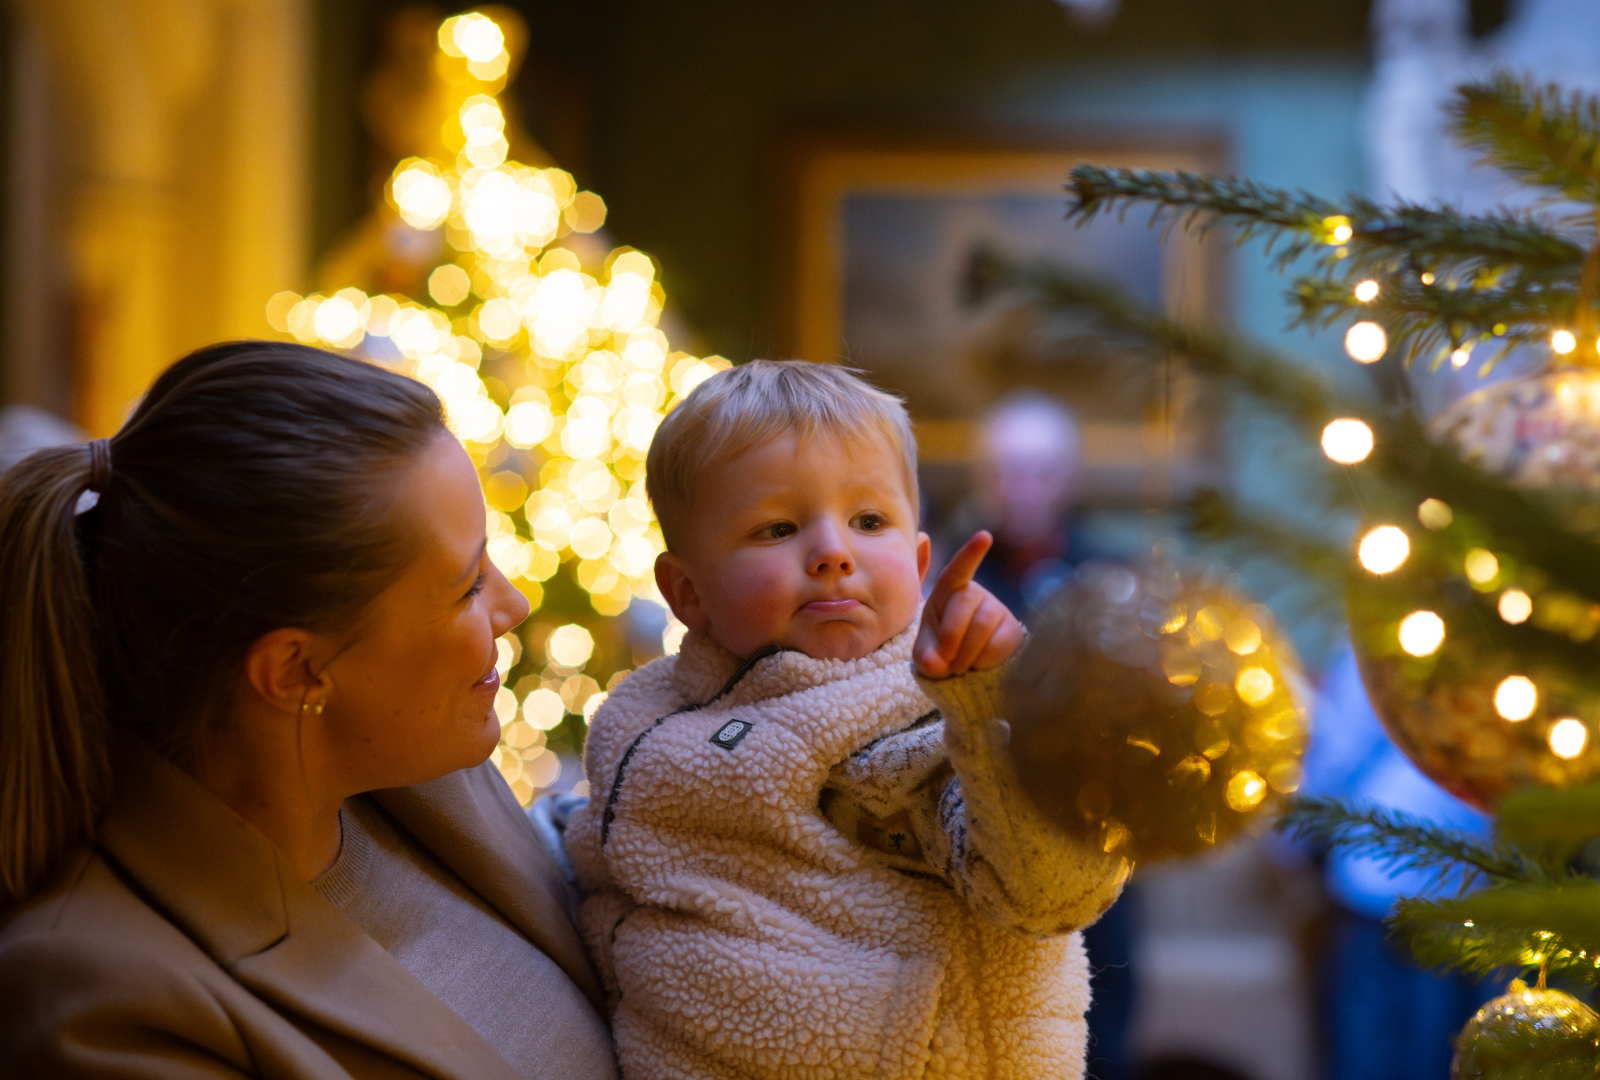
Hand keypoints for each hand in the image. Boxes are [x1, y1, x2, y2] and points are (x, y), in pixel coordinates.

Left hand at [914, 531, 1024, 678]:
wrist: (963, 672)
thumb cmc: (939, 654)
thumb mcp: (923, 651)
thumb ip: (924, 655)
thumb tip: (936, 660)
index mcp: (947, 591)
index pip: (958, 569)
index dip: (970, 554)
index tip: (985, 536)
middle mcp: (974, 594)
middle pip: (966, 602)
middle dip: (950, 636)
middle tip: (945, 661)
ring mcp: (996, 610)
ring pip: (982, 624)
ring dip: (965, 653)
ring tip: (959, 667)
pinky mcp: (1013, 630)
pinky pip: (999, 643)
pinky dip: (982, 661)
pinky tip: (978, 664)